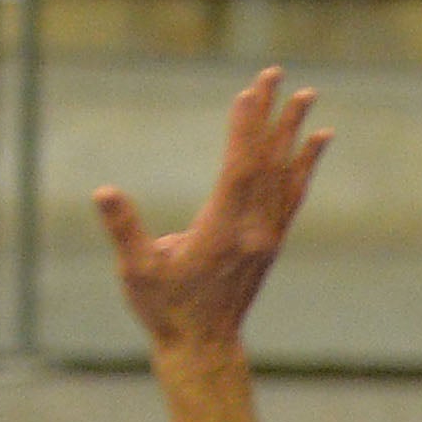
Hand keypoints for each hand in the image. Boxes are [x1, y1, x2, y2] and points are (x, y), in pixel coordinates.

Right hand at [94, 68, 327, 355]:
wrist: (205, 347)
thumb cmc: (165, 309)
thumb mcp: (136, 271)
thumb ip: (123, 230)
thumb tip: (105, 192)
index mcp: (223, 231)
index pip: (240, 169)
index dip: (245, 129)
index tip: (250, 92)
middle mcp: (255, 230)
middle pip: (267, 162)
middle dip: (271, 115)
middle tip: (277, 74)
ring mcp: (267, 235)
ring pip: (286, 174)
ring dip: (294, 133)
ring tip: (306, 97)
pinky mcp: (271, 240)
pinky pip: (293, 193)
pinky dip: (305, 164)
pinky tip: (316, 142)